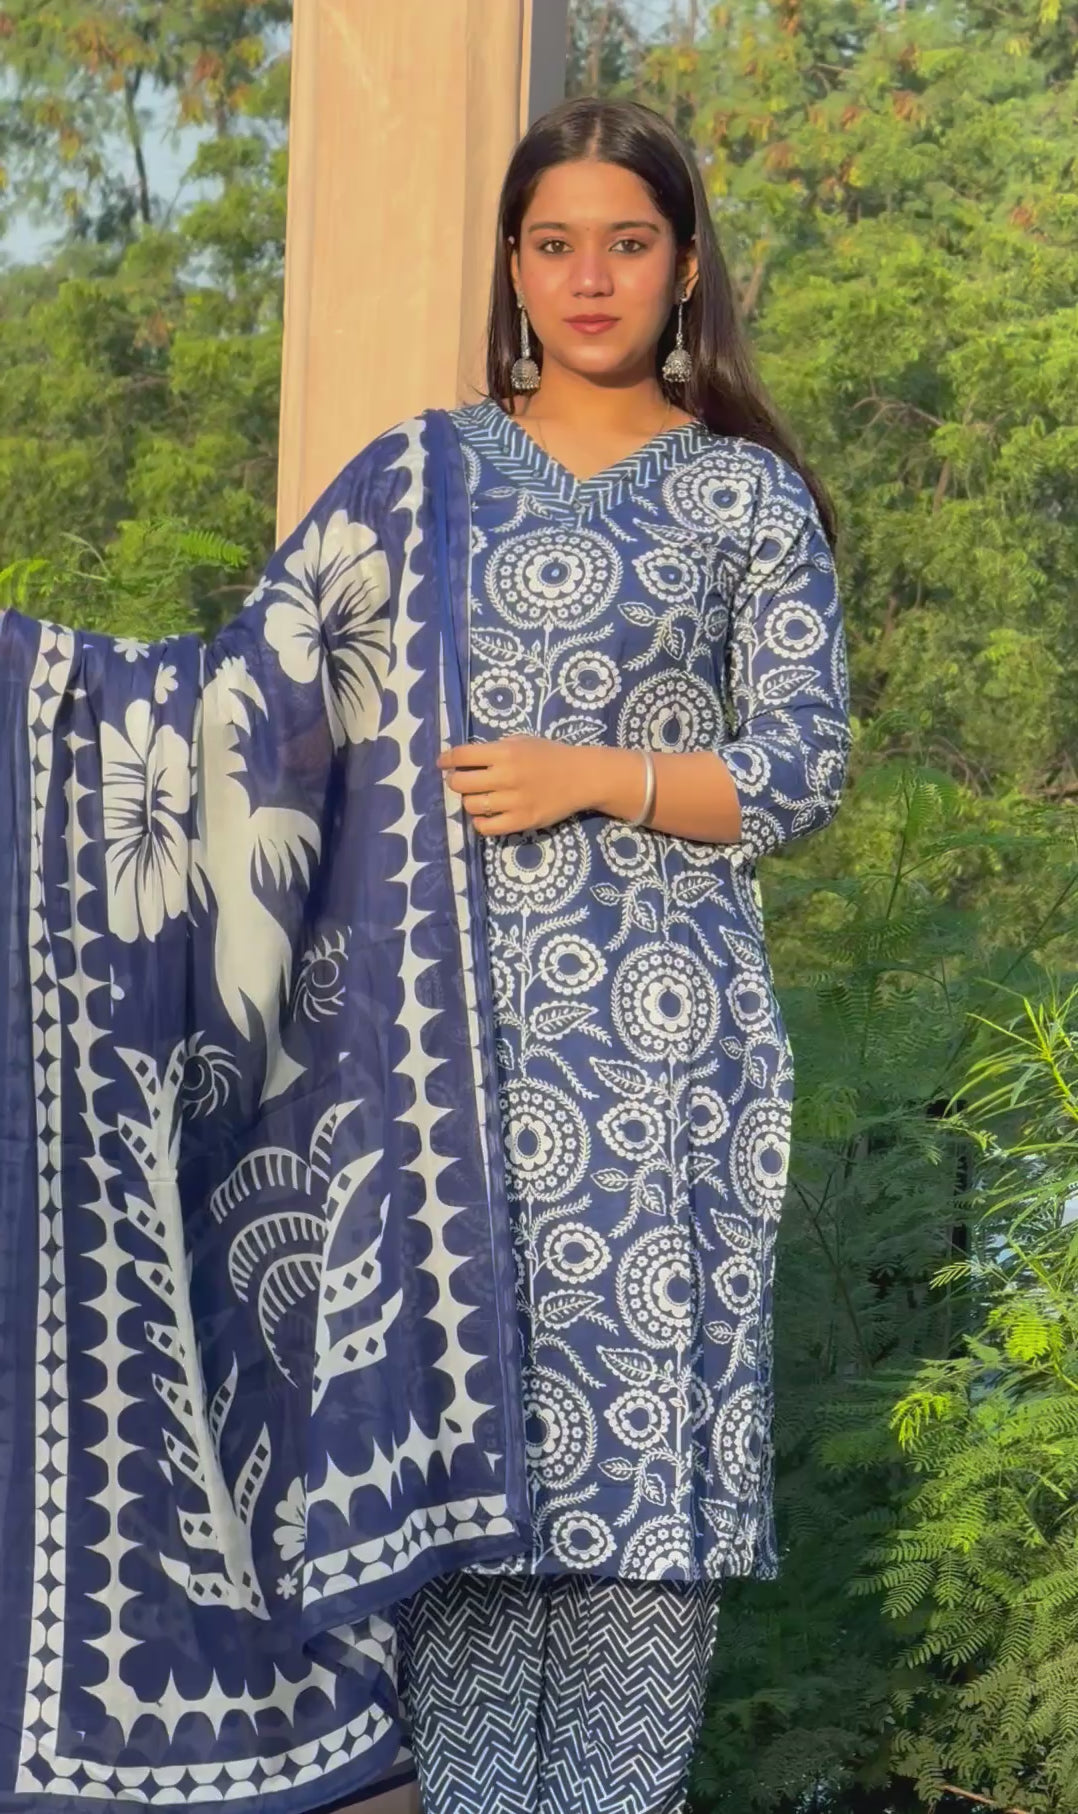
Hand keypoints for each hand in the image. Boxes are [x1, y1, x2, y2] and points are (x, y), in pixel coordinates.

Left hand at [436, 734, 595, 835]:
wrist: (582, 777)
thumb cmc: (549, 756)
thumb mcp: (522, 741)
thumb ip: (494, 749)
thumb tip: (463, 759)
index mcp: (505, 753)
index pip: (462, 756)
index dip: (446, 759)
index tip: (442, 763)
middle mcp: (506, 777)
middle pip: (460, 783)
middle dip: (455, 781)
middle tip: (461, 781)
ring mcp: (514, 802)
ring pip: (471, 806)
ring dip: (469, 801)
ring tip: (478, 798)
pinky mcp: (522, 821)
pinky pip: (487, 828)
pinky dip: (480, 822)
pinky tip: (486, 816)